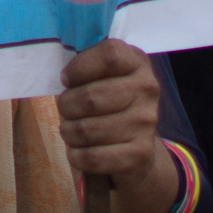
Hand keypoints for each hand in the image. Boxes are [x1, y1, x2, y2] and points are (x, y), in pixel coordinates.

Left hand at [57, 39, 173, 212]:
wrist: (137, 147)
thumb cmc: (109, 103)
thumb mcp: (104, 76)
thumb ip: (87, 68)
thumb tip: (64, 79)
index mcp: (137, 62)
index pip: (108, 56)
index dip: (79, 68)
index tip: (67, 79)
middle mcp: (148, 89)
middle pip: (90, 98)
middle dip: (66, 106)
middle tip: (65, 110)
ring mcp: (147, 122)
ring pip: (87, 130)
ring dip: (69, 132)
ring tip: (71, 130)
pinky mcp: (141, 153)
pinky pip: (93, 157)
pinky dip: (76, 156)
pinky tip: (78, 151)